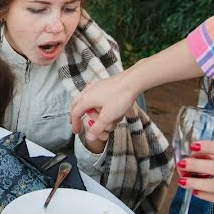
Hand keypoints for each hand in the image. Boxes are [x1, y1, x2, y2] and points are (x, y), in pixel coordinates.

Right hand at [71, 38, 203, 142]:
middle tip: (95, 128)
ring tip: (111, 122)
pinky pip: (104, 98)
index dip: (74, 123)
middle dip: (88, 118)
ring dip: (100, 114)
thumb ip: (99, 127)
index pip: (74, 111)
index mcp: (87, 96)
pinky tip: (119, 111)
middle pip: (83, 105)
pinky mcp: (112, 84)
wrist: (139, 78)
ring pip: (94, 102)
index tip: (77, 131)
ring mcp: (101, 85)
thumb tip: (93, 136)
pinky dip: (107, 107)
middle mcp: (92, 89)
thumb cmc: (123, 95)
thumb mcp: (109, 116)